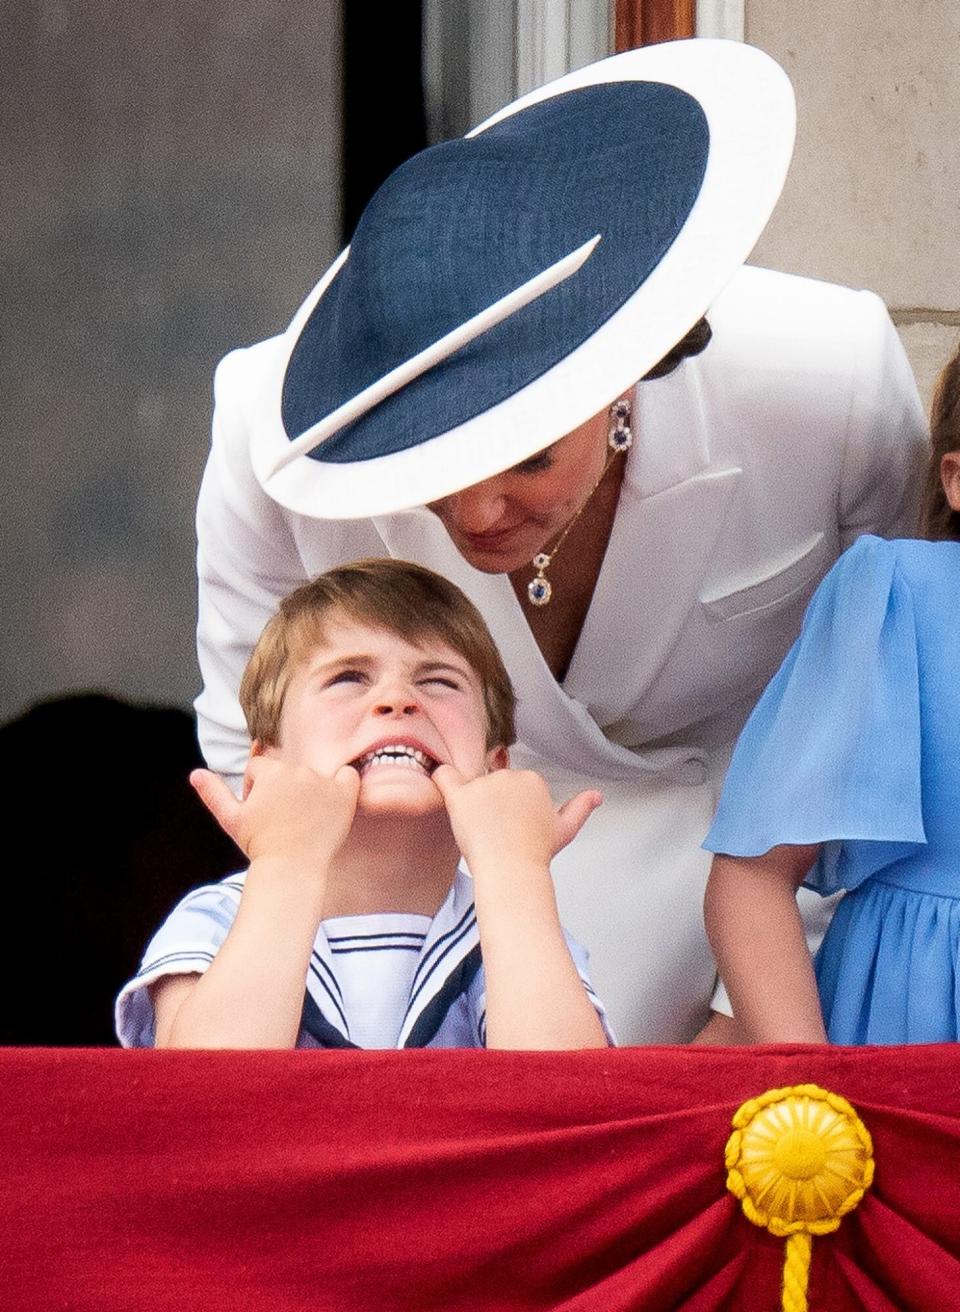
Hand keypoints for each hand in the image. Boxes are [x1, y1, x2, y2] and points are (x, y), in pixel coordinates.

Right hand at [190, 757, 359, 866]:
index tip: (261, 812)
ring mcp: (323, 782)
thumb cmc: (260, 845)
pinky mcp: (344, 795)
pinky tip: (331, 805)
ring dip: (307, 790)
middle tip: (281, 818)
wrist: (291, 869)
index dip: (257, 789)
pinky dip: (342, 785)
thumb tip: (194, 774)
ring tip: (302, 820)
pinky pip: (348, 776)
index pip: (261, 768)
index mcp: (270, 772)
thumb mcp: (232, 820)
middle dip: (282, 789)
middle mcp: (298, 771)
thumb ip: (214, 793)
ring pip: (312, 775)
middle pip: (287, 770)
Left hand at [432, 765, 600, 873]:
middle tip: (494, 830)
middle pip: (491, 782)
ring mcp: (484, 785)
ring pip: (469, 785)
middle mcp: (509, 776)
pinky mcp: (461, 796)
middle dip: (490, 802)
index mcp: (533, 780)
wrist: (513, 872)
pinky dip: (441, 779)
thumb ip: (580, 808)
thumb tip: (597, 796)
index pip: (512, 784)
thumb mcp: (565, 829)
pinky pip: (443, 776)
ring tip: (478, 831)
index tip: (510, 825)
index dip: (509, 804)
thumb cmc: (536, 854)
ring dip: (470, 803)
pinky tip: (443, 791)